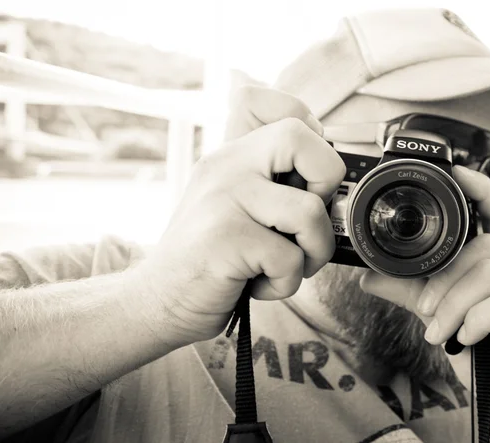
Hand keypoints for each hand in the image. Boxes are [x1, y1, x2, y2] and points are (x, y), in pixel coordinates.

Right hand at [134, 86, 344, 344]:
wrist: (160, 301)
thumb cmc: (211, 258)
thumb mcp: (234, 206)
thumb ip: (270, 181)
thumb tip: (329, 178)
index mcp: (232, 156)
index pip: (270, 103)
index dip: (307, 128)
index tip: (306, 173)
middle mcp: (225, 166)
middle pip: (299, 137)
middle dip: (327, 184)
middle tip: (305, 219)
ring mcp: (222, 199)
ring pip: (309, 211)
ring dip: (313, 252)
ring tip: (283, 265)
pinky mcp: (224, 238)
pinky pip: (290, 258)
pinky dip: (285, 283)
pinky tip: (256, 283)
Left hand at [360, 166, 489, 441]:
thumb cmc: (487, 355)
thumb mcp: (444, 316)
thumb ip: (414, 292)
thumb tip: (370, 276)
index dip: (479, 190)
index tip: (454, 172)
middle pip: (483, 248)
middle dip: (445, 281)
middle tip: (425, 312)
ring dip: (454, 305)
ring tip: (439, 333)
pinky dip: (478, 319)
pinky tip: (467, 339)